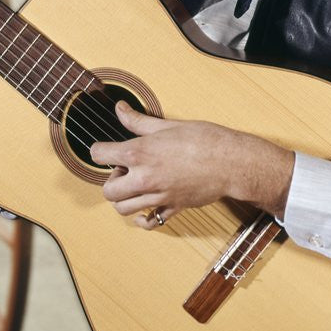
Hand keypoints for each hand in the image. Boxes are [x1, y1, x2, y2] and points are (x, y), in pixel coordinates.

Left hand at [90, 102, 294, 228]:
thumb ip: (138, 120)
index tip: (105, 149)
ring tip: (135, 184)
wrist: (231, 162)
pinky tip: (145, 206)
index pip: (100, 155)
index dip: (99, 150)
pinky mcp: (172, 208)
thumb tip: (120, 109)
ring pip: (123, 208)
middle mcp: (144, 178)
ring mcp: (158, 196)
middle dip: (111, 179)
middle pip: (108, 190)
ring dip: (123, 198)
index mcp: (140, 153)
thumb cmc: (204, 140)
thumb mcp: (166, 125)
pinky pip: (148, 222)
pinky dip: (141, 218)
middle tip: (124, 169)